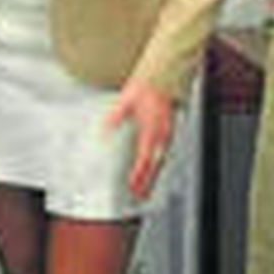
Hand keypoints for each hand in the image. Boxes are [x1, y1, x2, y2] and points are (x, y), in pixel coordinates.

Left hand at [103, 79, 175, 200]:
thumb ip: (116, 116)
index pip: (145, 158)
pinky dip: (158, 165)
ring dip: (154, 176)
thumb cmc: (147, 86)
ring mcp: (167, 134)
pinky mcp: (168, 131)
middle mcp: (162, 135)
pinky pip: (164, 153)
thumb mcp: (127, 100)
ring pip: (161, 161)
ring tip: (145, 189)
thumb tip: (105, 129)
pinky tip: (152, 169)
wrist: (164, 76)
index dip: (139, 175)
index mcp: (152, 129)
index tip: (132, 187)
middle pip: (155, 165)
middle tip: (140, 197)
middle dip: (148, 183)